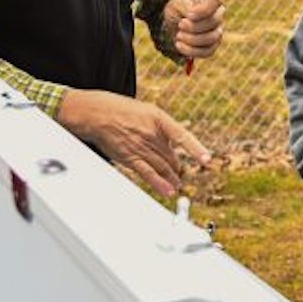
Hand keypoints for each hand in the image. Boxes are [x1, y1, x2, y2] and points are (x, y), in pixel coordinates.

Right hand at [56, 89, 209, 197]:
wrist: (96, 114)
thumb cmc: (120, 110)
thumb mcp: (146, 110)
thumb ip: (161, 126)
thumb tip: (172, 140)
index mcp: (158, 118)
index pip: (182, 135)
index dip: (195, 148)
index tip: (206, 159)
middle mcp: (151, 134)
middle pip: (171, 156)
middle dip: (177, 167)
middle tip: (180, 173)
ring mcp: (140, 147)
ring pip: (162, 167)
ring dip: (172, 178)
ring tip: (177, 185)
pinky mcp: (129, 157)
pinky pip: (148, 174)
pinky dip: (160, 184)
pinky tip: (168, 191)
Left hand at [165, 0, 225, 59]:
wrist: (175, 21)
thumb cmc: (179, 8)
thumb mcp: (178, 3)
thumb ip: (185, 6)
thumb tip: (190, 15)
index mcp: (213, 0)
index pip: (216, 0)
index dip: (203, 9)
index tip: (189, 15)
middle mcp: (219, 16)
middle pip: (213, 21)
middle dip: (194, 26)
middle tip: (180, 24)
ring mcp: (217, 32)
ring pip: (211, 38)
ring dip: (191, 39)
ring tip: (179, 35)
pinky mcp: (212, 46)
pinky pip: (206, 52)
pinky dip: (191, 50)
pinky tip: (179, 45)